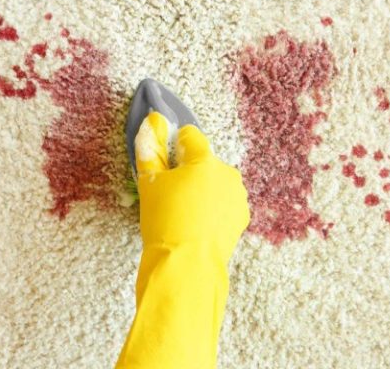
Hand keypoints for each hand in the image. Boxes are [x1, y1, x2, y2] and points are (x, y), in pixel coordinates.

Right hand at [116, 112, 249, 368]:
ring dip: (202, 190)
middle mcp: (226, 172)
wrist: (186, 266)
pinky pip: (224, 203)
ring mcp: (237, 195)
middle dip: (188, 171)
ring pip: (215, 182)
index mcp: (204, 159)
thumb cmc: (164, 222)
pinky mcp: (241, 216)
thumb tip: (151, 124)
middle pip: (204, 160)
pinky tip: (197, 225)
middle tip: (169, 194)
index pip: (190, 135)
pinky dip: (212, 208)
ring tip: (183, 214)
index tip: (164, 162)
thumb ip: (149, 150)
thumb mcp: (149, 184)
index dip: (174, 145)